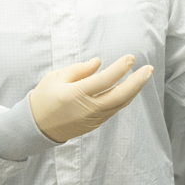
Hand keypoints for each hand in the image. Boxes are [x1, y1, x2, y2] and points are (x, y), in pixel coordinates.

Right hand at [28, 56, 154, 142]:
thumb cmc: (44, 97)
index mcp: (75, 94)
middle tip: (149, 69)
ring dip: (134, 90)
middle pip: (120, 95)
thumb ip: (79, 69)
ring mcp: (93, 118)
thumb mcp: (55, 77)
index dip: (120, 68)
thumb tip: (99, 62)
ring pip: (120, 104)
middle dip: (137, 81)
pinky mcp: (94, 124)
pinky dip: (124, 98)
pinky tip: (130, 88)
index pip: (105, 80)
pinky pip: (114, 110)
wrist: (36, 127)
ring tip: (144, 75)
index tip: (131, 58)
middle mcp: (87, 108)